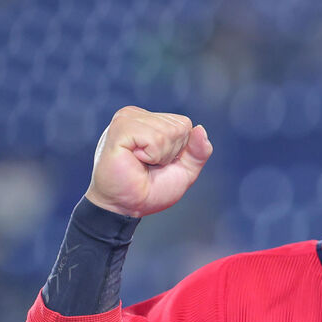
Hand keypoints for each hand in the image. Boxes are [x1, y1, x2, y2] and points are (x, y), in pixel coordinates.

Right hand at [85, 106, 212, 216]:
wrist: (128, 206)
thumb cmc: (151, 190)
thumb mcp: (185, 170)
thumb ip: (199, 151)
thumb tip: (200, 129)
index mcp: (150, 121)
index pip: (184, 124)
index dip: (180, 149)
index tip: (158, 161)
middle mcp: (137, 115)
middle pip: (179, 127)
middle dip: (170, 153)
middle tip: (148, 165)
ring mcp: (127, 118)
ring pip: (168, 132)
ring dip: (160, 155)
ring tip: (140, 162)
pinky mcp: (120, 128)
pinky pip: (155, 139)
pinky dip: (152, 155)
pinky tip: (135, 159)